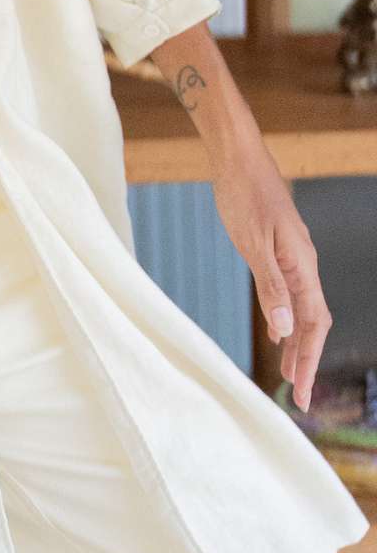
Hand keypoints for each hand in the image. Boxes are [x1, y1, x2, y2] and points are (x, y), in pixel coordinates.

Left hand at [209, 142, 327, 413]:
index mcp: (303, 264)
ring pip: (302, 308)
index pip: (314, 324)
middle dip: (308, 359)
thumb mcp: (253, 242)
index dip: (310, 360)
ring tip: (290, 373)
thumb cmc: (244, 194)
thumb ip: (271, 285)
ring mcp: (293, 255)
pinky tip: (278, 331)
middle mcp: (304, 263)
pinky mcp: (277, 248)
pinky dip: (286, 317)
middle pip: (314, 321)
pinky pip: (289, 293)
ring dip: (298, 342)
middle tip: (300, 396)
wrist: (237, 156)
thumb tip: (286, 329)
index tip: (303, 394)